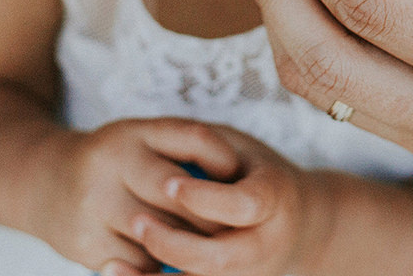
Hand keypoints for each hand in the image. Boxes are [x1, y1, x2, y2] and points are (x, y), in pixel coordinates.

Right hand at [42, 119, 242, 274]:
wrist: (40, 181)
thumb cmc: (111, 159)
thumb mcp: (142, 135)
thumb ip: (187, 144)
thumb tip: (236, 175)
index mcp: (130, 132)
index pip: (194, 140)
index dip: (226, 162)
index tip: (239, 177)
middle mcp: (108, 164)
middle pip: (179, 196)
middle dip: (213, 215)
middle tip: (239, 227)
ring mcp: (93, 207)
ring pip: (162, 236)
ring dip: (190, 246)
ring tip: (210, 245)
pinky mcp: (85, 245)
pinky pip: (140, 264)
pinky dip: (160, 265)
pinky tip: (169, 258)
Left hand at [122, 126, 319, 275]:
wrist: (300, 224)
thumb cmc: (257, 173)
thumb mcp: (242, 149)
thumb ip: (209, 151)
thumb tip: (162, 162)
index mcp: (276, 198)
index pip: (245, 205)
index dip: (206, 198)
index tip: (169, 184)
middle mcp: (268, 244)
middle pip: (221, 258)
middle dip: (174, 244)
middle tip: (137, 222)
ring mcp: (251, 274)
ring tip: (112, 265)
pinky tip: (117, 275)